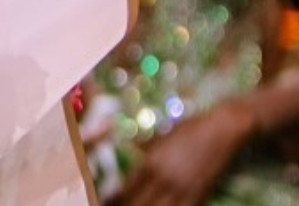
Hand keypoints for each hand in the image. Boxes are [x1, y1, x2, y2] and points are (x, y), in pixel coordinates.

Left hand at [110, 102, 256, 205]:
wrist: (223, 130)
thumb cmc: (189, 128)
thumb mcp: (160, 137)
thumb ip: (143, 149)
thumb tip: (128, 154)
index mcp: (150, 163)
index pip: (126, 189)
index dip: (114, 200)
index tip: (103, 202)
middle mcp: (165, 179)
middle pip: (139, 204)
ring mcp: (184, 190)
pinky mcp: (200, 196)